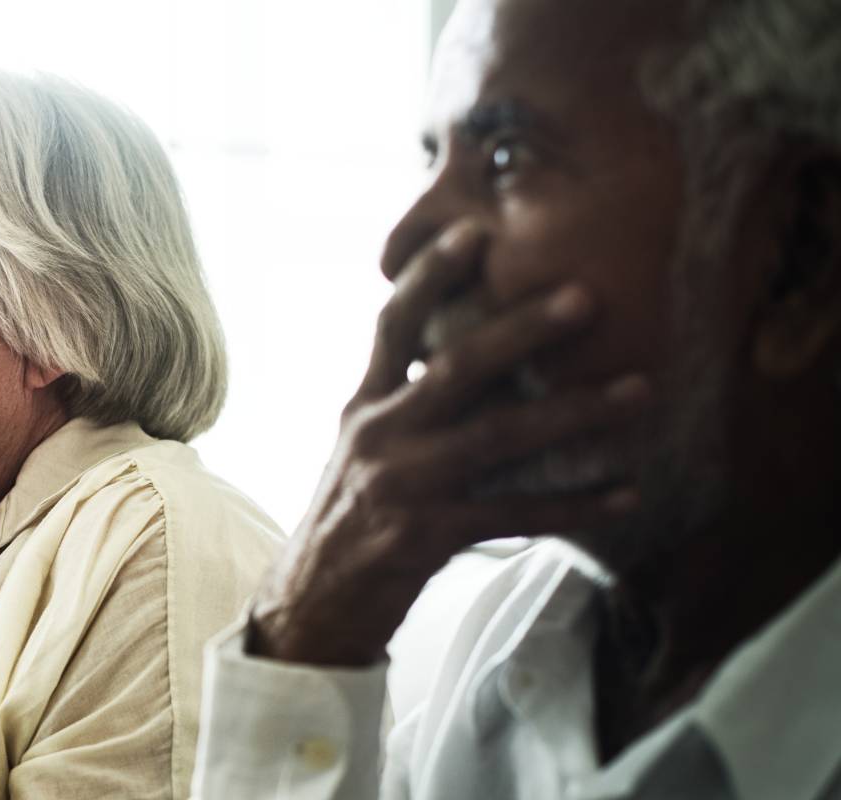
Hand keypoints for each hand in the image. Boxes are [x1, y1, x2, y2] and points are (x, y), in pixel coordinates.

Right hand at [248, 224, 650, 665]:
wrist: (312, 604)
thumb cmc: (352, 518)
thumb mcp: (364, 448)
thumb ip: (407, 401)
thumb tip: (476, 353)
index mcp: (363, 405)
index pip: (392, 327)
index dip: (429, 277)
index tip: (472, 230)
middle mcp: (378, 435)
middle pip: (454, 369)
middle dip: (522, 329)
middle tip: (585, 297)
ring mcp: (401, 485)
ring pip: (497, 438)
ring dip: (575, 412)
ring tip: (639, 390)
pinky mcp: (425, 536)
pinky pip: (515, 515)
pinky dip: (575, 505)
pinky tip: (627, 494)